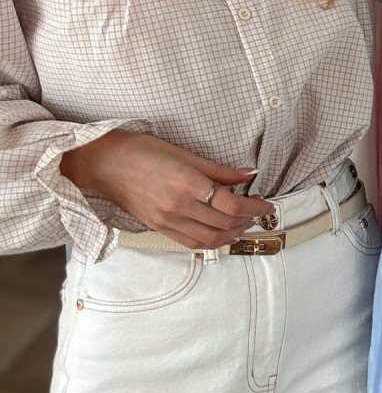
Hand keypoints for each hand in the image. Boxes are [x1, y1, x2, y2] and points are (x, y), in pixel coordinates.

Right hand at [61, 129, 275, 250]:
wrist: (104, 164)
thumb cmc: (141, 150)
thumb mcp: (183, 153)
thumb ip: (218, 169)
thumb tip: (246, 175)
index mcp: (185, 184)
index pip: (230, 204)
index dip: (254, 207)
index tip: (266, 203)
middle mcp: (177, 207)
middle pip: (224, 223)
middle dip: (248, 220)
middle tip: (258, 211)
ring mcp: (166, 221)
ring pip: (210, 238)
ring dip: (233, 234)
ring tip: (244, 223)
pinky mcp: (158, 228)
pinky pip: (191, 242)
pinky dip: (212, 241)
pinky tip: (222, 232)